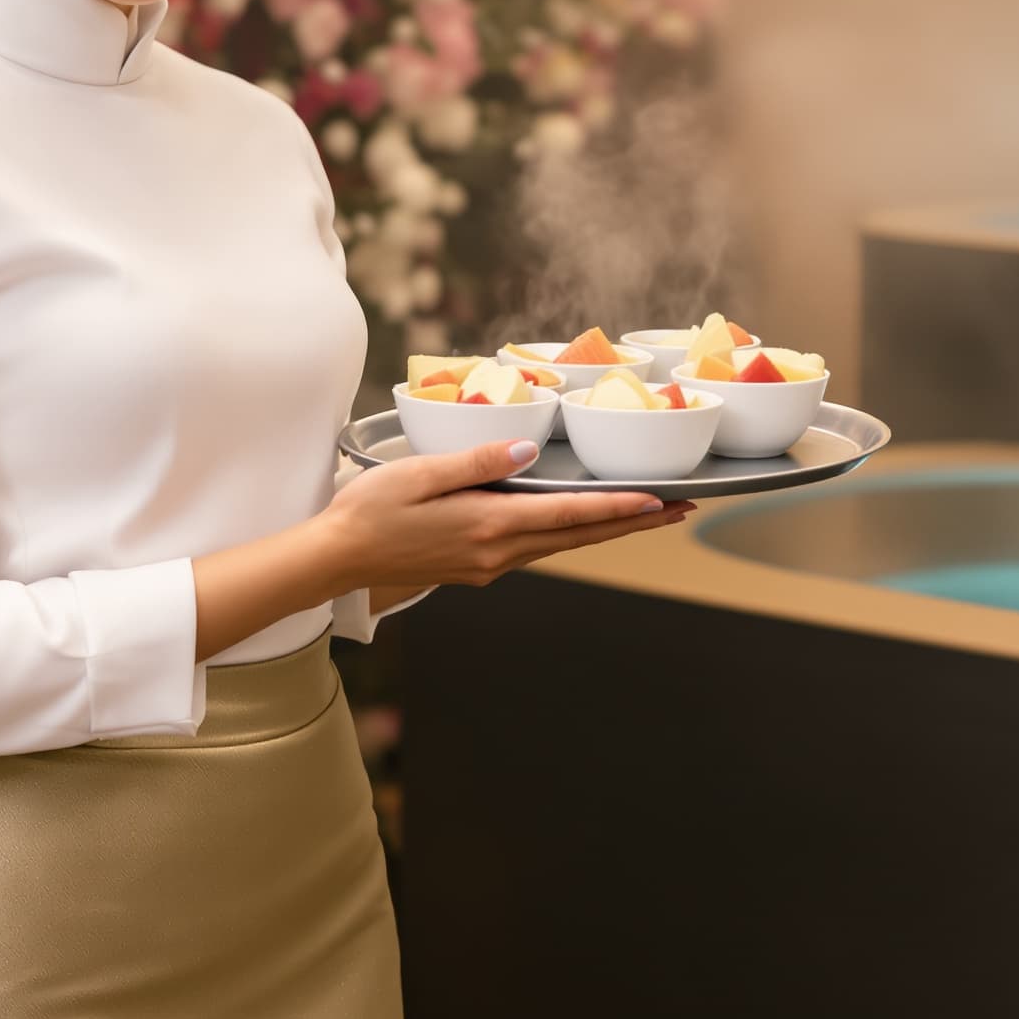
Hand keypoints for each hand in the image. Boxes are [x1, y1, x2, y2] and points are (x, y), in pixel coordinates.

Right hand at [320, 439, 695, 592]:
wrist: (338, 558)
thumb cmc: (371, 509)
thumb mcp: (420, 472)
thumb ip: (477, 461)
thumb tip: (527, 451)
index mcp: (488, 525)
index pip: (569, 514)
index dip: (619, 506)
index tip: (661, 500)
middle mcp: (497, 552)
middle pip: (579, 536)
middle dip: (632, 522)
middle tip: (680, 510)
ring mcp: (489, 565)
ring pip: (562, 545)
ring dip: (607, 529)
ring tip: (646, 515)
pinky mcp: (478, 567)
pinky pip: (537, 548)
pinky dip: (571, 534)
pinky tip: (582, 523)